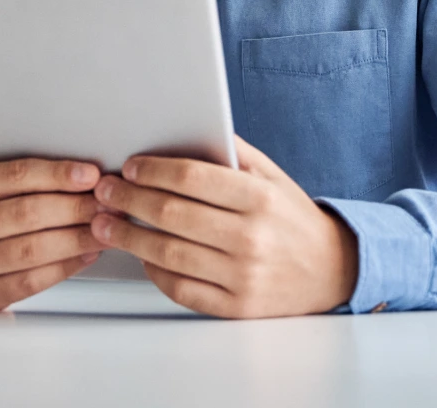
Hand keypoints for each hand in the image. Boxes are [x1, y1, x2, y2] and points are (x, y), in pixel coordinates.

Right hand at [0, 157, 106, 309]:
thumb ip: (24, 182)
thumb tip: (85, 177)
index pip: (16, 176)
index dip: (58, 174)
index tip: (91, 175)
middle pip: (28, 213)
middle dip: (76, 207)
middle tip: (108, 205)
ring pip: (33, 249)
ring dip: (78, 238)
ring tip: (106, 229)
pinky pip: (33, 280)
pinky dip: (66, 266)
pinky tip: (87, 254)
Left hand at [90, 136, 358, 317]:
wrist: (331, 270)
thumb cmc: (292, 219)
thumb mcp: (271, 177)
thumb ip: (230, 153)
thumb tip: (181, 130)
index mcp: (259, 198)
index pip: (191, 178)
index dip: (152, 170)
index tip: (130, 168)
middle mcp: (251, 238)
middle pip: (171, 214)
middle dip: (128, 200)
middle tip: (105, 191)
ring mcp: (242, 276)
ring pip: (168, 253)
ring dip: (128, 237)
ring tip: (106, 224)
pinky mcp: (235, 307)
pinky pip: (180, 288)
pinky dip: (153, 271)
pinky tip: (141, 256)